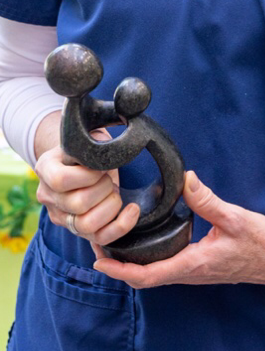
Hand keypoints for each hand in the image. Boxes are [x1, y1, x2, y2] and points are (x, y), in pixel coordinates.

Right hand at [34, 127, 140, 247]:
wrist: (84, 162)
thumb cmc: (90, 147)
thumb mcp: (91, 134)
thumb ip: (97, 132)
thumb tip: (126, 112)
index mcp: (46, 169)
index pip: (61, 180)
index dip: (88, 175)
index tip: (101, 165)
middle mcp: (49, 197)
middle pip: (77, 204)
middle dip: (104, 189)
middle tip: (109, 177)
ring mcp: (63, 216)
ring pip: (85, 225)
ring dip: (110, 207)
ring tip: (115, 192)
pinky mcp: (80, 229)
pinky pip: (99, 238)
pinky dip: (121, 226)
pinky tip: (132, 210)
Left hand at [92, 172, 264, 286]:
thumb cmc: (264, 242)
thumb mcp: (236, 218)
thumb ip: (207, 200)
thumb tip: (186, 178)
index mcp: (194, 264)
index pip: (146, 276)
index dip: (118, 271)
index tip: (98, 259)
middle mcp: (191, 274)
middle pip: (144, 279)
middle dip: (118, 267)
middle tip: (99, 246)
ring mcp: (197, 274)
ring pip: (156, 276)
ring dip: (133, 266)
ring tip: (118, 244)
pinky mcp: (203, 269)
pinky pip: (168, 270)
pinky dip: (150, 261)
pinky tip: (149, 245)